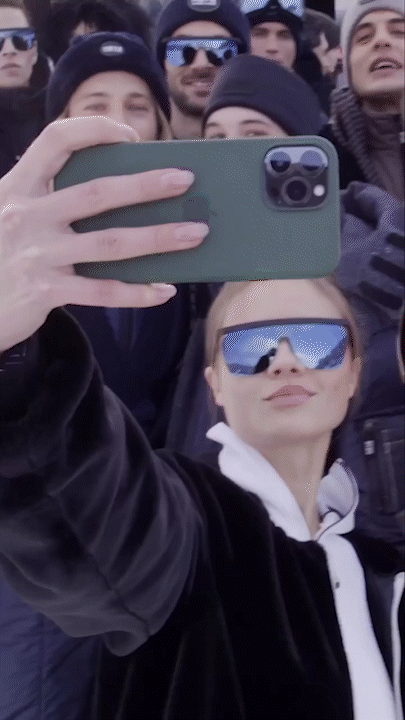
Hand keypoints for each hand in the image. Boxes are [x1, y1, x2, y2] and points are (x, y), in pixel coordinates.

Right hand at [0, 117, 208, 353]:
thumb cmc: (3, 256)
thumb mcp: (14, 218)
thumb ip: (51, 204)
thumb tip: (124, 198)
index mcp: (18, 188)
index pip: (56, 141)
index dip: (96, 131)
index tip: (131, 136)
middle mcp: (26, 215)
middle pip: (97, 192)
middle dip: (146, 185)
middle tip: (186, 181)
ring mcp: (37, 254)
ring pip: (110, 243)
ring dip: (158, 237)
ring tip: (194, 234)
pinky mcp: (45, 291)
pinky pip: (102, 291)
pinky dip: (137, 292)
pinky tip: (164, 290)